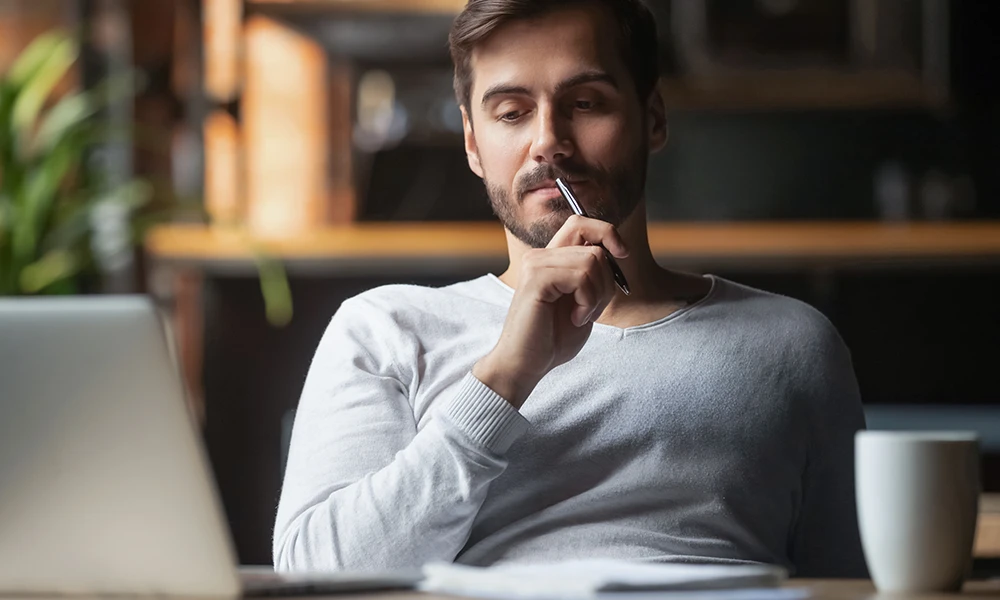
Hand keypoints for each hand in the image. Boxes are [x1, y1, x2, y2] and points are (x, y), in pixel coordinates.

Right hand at [473, 215, 628, 407]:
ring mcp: (536, 265)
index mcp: (551, 259)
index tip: (622, 255)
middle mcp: (541, 256)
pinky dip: (588, 301)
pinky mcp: (536, 280)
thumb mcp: (583, 301)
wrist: (526, 364)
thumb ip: (594, 275)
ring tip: (581, 315)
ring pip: (592, 261)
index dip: (607, 232)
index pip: (581, 223)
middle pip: (594, 245)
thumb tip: (616, 252)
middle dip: (607, 280)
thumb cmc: (553, 338)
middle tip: (592, 307)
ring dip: (597, 295)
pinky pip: (581, 276)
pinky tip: (575, 318)